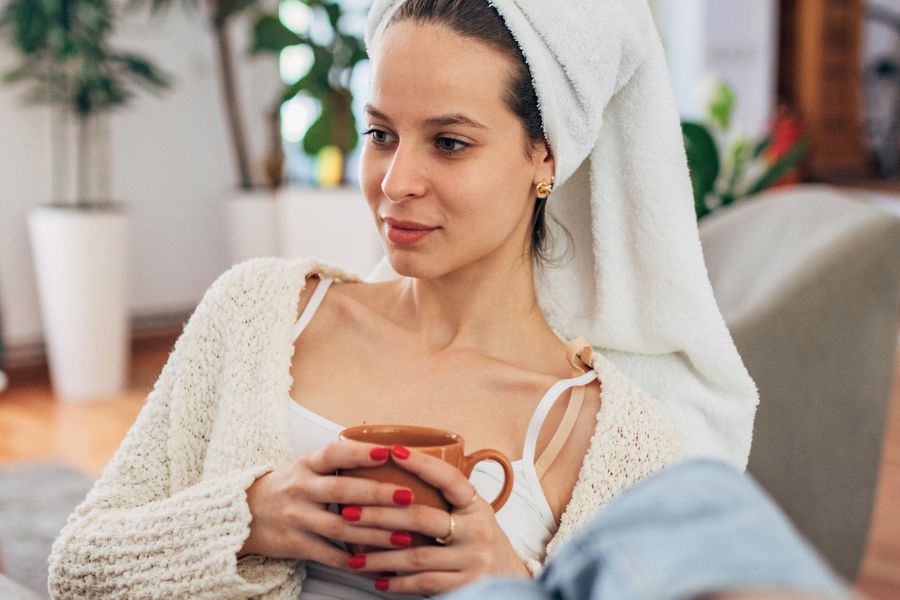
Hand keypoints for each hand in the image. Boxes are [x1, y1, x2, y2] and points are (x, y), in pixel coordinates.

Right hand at [238, 441, 415, 567]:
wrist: (244, 514)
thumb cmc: (288, 486)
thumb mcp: (307, 466)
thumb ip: (339, 462)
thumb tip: (388, 453)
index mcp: (307, 465)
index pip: (334, 454)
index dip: (360, 452)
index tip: (388, 452)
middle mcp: (301, 489)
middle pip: (342, 492)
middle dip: (377, 494)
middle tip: (407, 496)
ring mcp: (297, 518)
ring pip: (340, 527)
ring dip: (374, 534)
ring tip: (404, 536)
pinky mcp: (296, 544)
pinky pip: (329, 555)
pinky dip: (355, 562)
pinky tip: (379, 565)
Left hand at [342, 444, 529, 594]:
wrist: (511, 582)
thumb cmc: (480, 541)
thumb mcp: (473, 514)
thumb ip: (446, 499)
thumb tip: (399, 473)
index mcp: (477, 505)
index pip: (449, 478)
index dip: (422, 464)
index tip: (394, 451)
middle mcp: (478, 530)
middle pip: (421, 518)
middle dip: (379, 514)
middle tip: (348, 512)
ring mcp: (473, 560)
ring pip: (416, 555)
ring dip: (379, 555)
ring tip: (353, 556)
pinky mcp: (467, 586)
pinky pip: (424, 583)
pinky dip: (397, 582)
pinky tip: (377, 578)